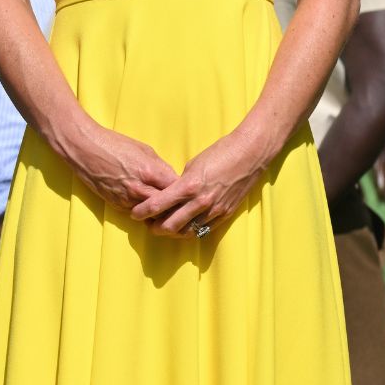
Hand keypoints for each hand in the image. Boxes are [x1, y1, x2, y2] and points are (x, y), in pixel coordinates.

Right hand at [72, 122, 176, 214]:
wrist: (84, 148)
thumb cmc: (114, 144)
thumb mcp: (144, 150)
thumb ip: (160, 167)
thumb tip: (172, 179)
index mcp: (150, 172)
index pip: (177, 189)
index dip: (184, 191)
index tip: (188, 191)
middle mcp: (139, 189)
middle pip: (167, 207)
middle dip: (175, 206)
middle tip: (181, 206)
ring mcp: (127, 199)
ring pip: (152, 214)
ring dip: (160, 213)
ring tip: (167, 209)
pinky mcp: (116, 205)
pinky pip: (136, 212)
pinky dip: (144, 211)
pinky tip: (148, 206)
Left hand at [130, 129, 264, 237]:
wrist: (250, 154)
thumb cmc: (220, 153)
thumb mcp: (193, 165)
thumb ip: (180, 183)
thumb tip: (170, 195)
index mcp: (188, 186)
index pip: (158, 205)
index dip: (142, 212)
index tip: (134, 213)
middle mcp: (200, 201)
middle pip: (170, 226)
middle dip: (155, 228)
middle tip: (148, 225)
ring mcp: (214, 210)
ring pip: (187, 232)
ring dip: (174, 232)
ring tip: (166, 227)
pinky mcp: (226, 214)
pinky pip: (204, 229)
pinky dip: (192, 230)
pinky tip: (186, 227)